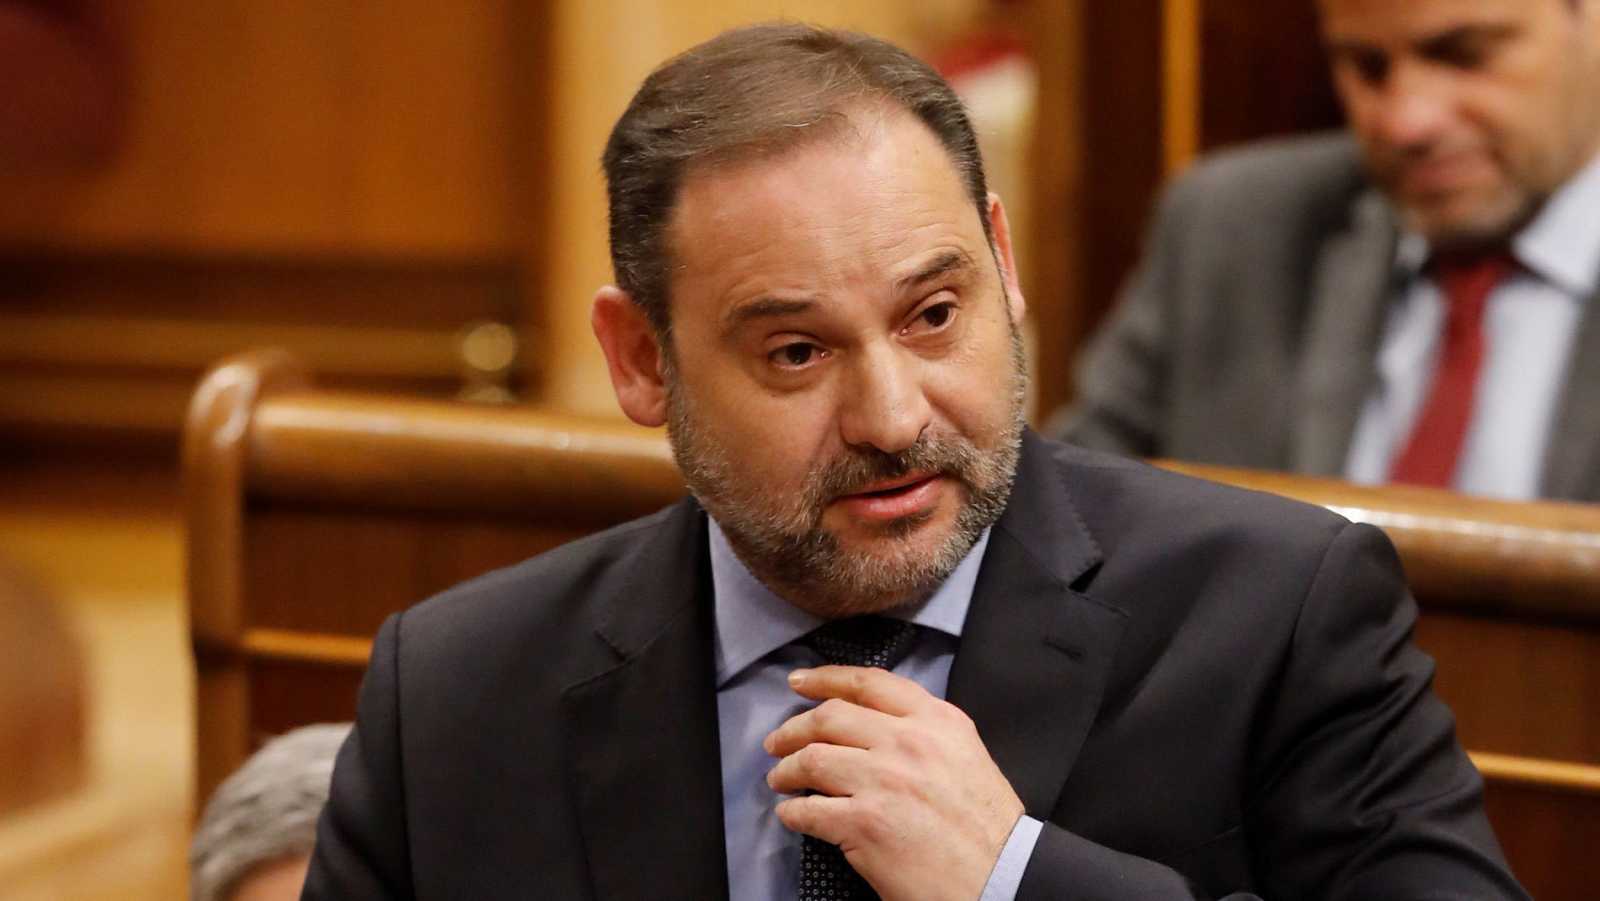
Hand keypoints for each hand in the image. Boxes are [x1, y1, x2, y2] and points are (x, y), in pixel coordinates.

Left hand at [764, 665, 1024, 900]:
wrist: (1001, 877)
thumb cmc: (985, 826)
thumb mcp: (964, 754)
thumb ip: (923, 731)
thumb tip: (870, 725)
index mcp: (936, 720)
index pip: (869, 683)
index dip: (825, 679)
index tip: (799, 682)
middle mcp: (908, 742)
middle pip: (829, 717)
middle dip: (793, 728)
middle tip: (778, 742)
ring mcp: (884, 781)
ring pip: (812, 759)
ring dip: (787, 770)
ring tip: (781, 779)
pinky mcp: (865, 824)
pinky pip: (810, 810)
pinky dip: (792, 812)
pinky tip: (792, 814)